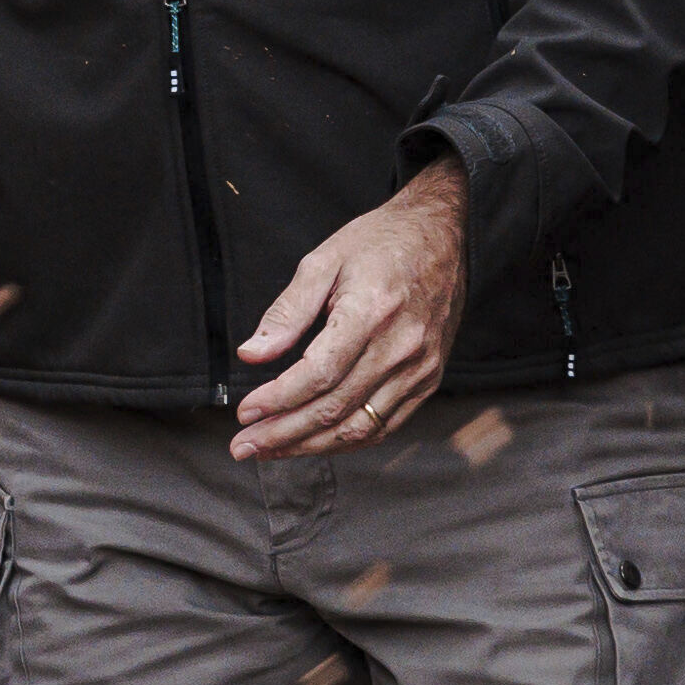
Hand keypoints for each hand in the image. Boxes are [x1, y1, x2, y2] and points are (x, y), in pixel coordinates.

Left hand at [230, 159, 467, 461]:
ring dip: (310, 446)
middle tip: (243, 445)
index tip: (245, 412)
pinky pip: (385, 426)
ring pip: (359, 427)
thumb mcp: (324, 260)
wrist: (440, 234)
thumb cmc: (379, 242)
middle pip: (334, 409)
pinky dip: (346, 441)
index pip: (318, 375)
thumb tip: (251, 354)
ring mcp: (420, 368)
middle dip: (283, 434)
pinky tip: (315, 442)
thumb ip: (287, 311)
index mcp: (371, 311)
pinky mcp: (429, 379)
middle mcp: (400, 346)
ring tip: (270, 450)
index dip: (277, 400)